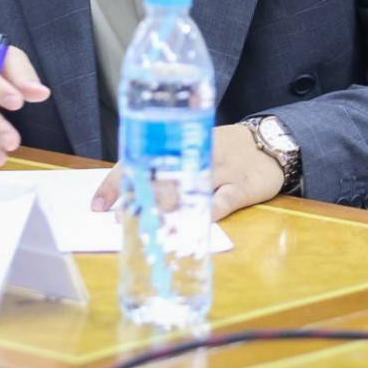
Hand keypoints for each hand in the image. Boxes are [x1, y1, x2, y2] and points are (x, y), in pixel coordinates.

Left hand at [91, 123, 284, 220]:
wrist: (271, 142)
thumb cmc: (222, 150)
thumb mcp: (192, 151)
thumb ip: (165, 172)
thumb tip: (129, 197)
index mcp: (177, 146)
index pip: (137, 161)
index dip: (115, 183)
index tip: (97, 206)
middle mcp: (194, 155)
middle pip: (159, 177)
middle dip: (138, 200)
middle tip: (120, 220)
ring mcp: (219, 170)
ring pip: (188, 188)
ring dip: (167, 208)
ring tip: (149, 226)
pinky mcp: (243, 185)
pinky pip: (225, 200)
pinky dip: (210, 212)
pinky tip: (196, 224)